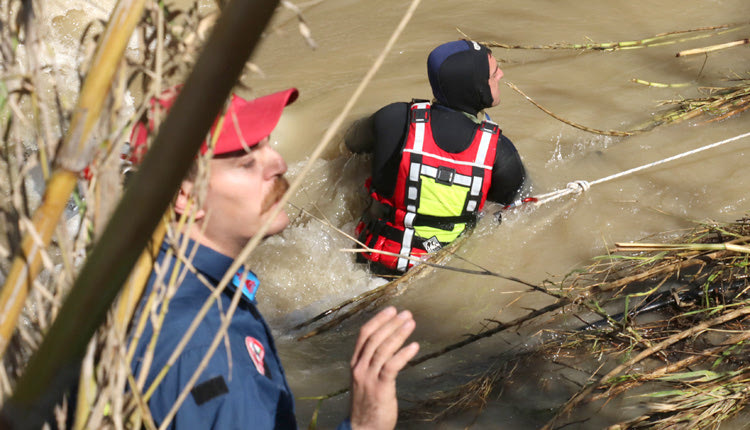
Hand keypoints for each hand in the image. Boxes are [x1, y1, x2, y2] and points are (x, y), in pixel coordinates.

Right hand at [349, 306, 419, 429]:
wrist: (363, 429)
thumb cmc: (367, 404)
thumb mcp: (364, 379)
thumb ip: (372, 363)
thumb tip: (388, 345)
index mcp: (355, 363)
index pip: (364, 335)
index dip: (378, 320)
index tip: (391, 310)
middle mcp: (360, 368)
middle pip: (374, 339)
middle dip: (391, 324)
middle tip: (406, 313)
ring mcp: (369, 378)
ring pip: (383, 350)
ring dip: (398, 334)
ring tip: (411, 323)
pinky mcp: (380, 388)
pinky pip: (391, 367)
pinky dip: (403, 354)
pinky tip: (414, 346)